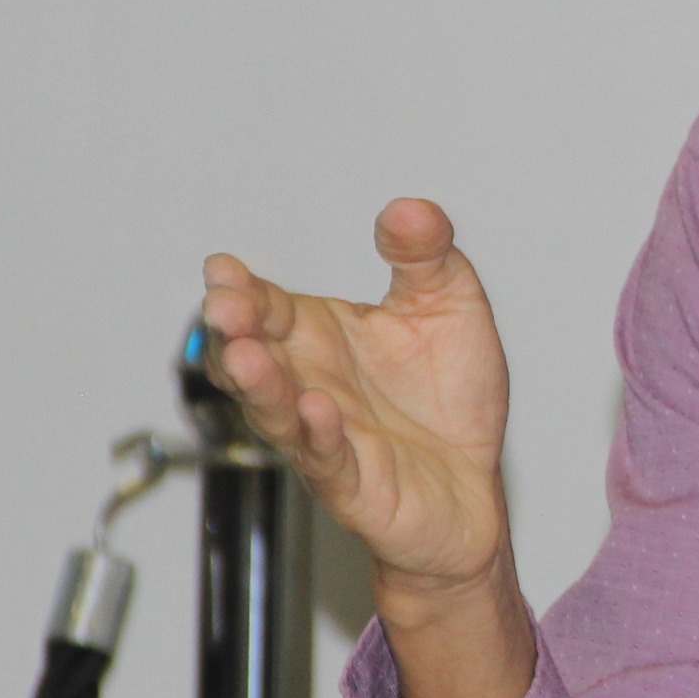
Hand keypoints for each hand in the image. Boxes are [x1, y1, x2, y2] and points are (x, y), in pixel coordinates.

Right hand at [200, 200, 533, 697]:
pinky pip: (327, 457)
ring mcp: (325, 433)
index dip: (244, 288)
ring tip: (246, 355)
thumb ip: (428, 255)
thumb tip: (410, 209)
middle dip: (236, 328)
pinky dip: (319, 434)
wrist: (473, 487)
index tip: (225, 268)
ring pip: (276, 409)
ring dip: (259, 382)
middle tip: (226, 305)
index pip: (270, 305)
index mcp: (321, 335)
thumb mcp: (450, 307)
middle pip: (257, 352)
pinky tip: (318, 409)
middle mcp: (311, 381)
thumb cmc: (449, 401)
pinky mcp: (353, 480)